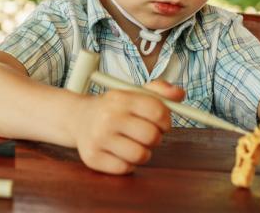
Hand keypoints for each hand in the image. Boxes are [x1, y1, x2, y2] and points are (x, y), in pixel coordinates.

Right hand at [70, 80, 184, 173]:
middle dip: (157, 138)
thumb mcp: (135, 93)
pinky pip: (125, 168)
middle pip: (151, 136)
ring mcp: (99, 138)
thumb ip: (160, 91)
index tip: (163, 124)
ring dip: (144, 152)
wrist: (79, 117)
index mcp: (122, 97)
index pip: (158, 111)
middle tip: (150, 135)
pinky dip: (129, 163)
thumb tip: (180, 94)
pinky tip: (121, 152)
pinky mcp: (92, 158)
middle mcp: (109, 116)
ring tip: (136, 143)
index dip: (167, 121)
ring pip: (141, 155)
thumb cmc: (115, 107)